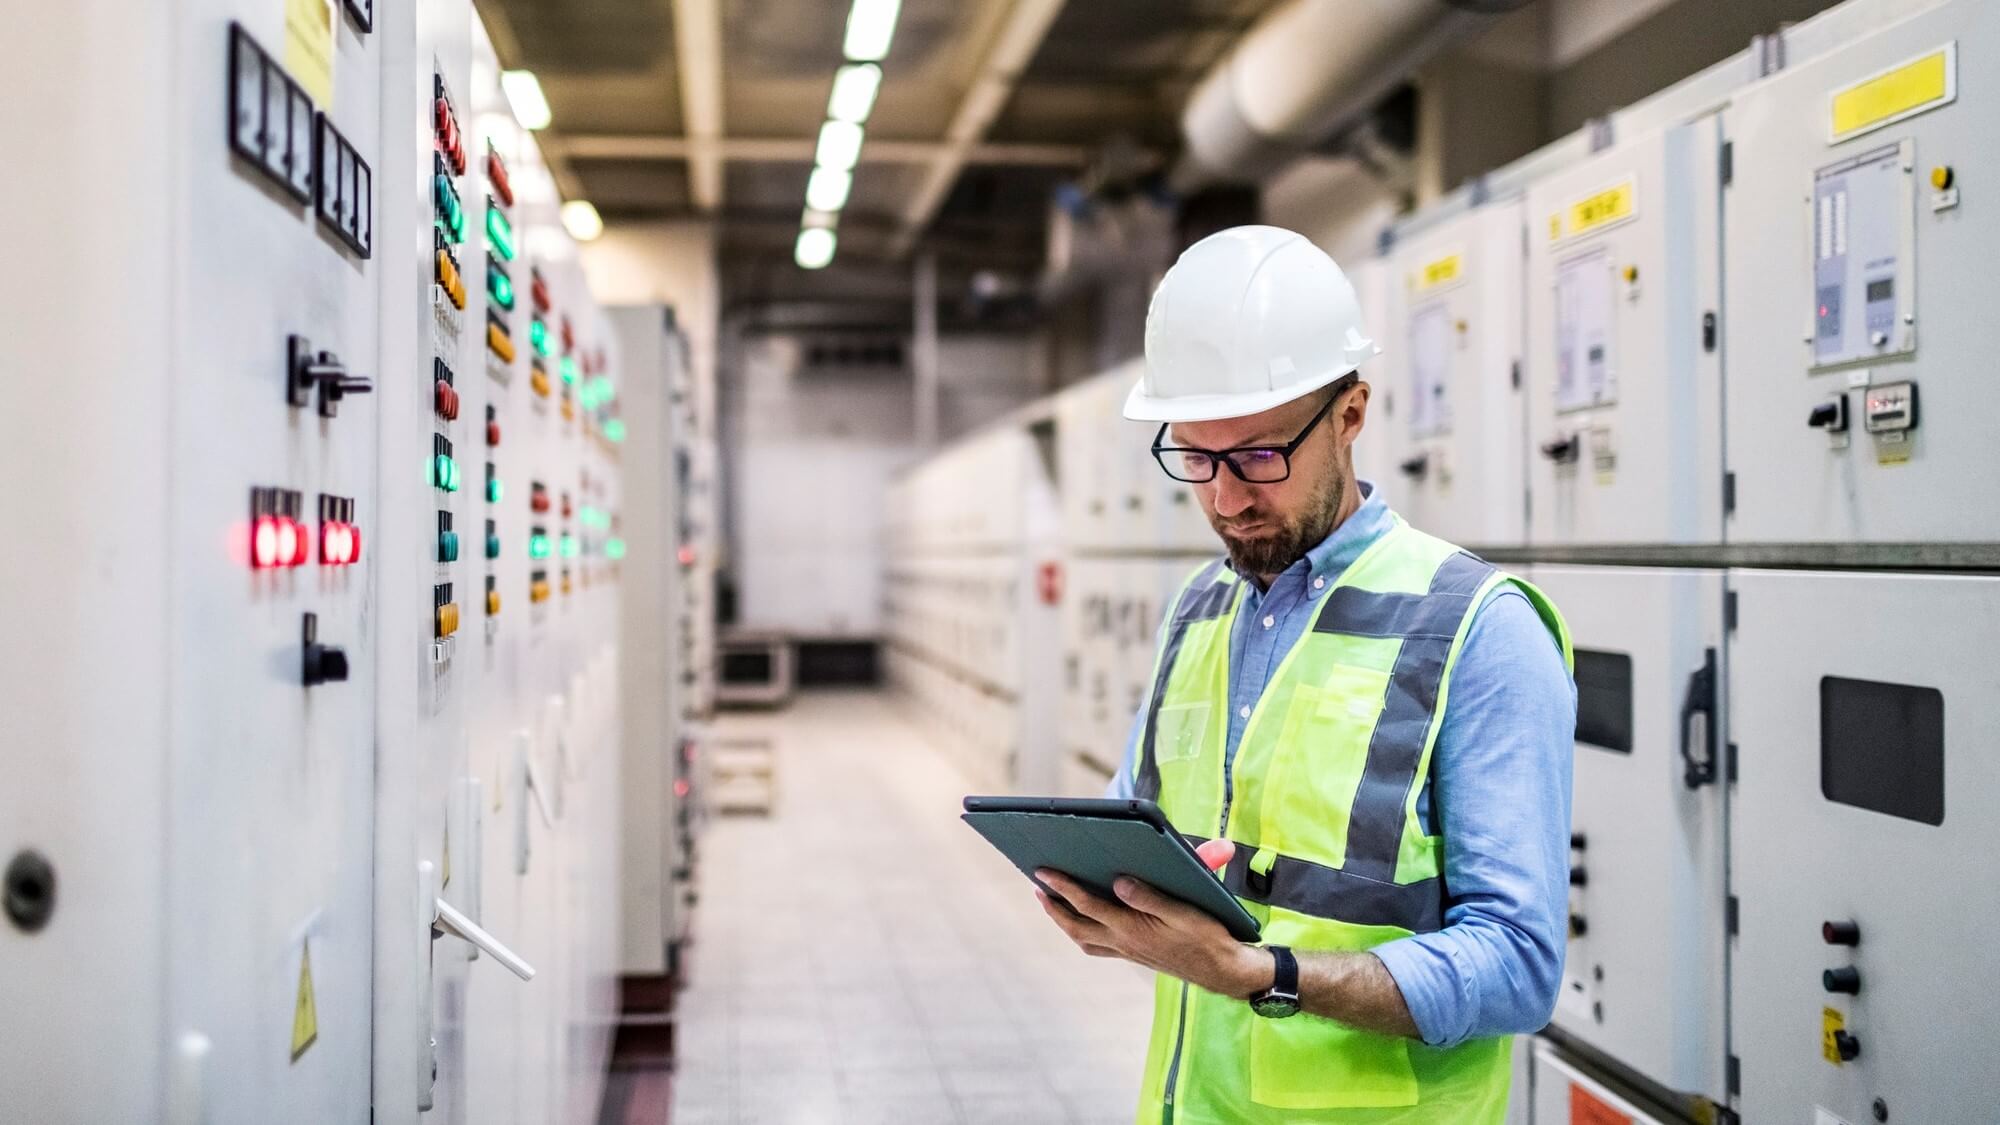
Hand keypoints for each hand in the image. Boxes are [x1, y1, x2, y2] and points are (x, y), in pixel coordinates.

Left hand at [1034, 839, 1267, 997]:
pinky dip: (1083, 933)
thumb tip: (1120, 881)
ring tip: (1051, 903)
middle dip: (1053, 907)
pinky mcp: (1135, 955)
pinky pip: (1098, 946)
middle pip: (1075, 927)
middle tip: (1036, 888)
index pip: (1087, 905)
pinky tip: (1084, 923)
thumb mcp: (1183, 912)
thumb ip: (1150, 897)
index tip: (1042, 872)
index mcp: (1132, 929)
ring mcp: (1128, 952)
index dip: (1062, 888)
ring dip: (1064, 921)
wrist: (1222, 971)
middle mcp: (1123, 943)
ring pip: (1083, 939)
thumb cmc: (1206, 937)